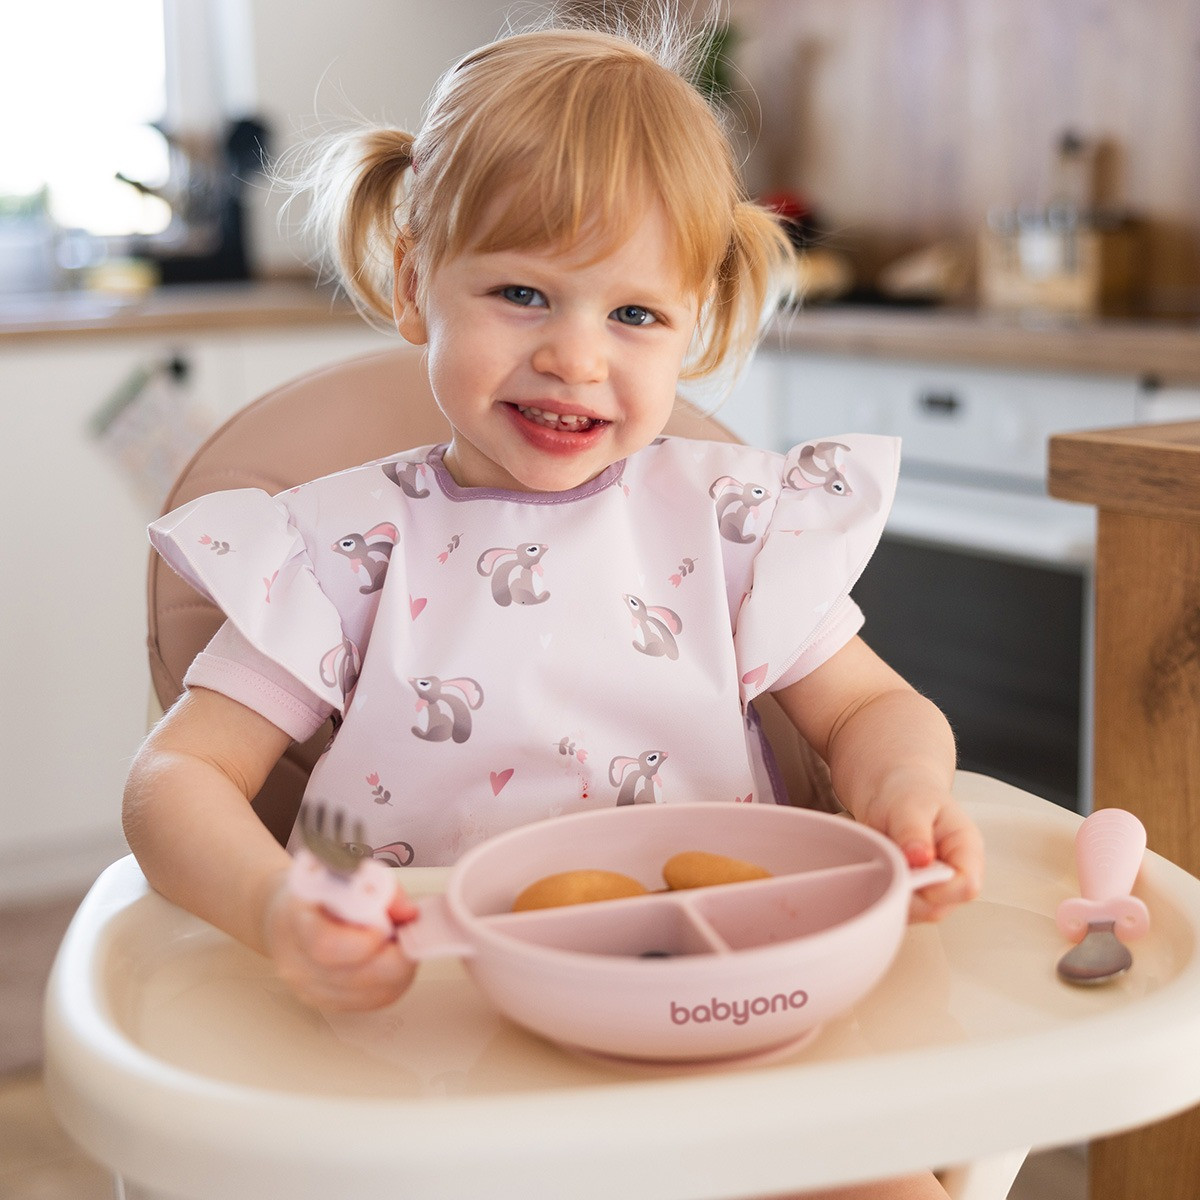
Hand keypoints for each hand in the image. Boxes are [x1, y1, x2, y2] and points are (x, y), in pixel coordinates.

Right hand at [264, 874, 418, 1009]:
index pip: (326, 944)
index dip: (364, 940)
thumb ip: (379, 889)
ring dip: (398, 970)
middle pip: (353, 976)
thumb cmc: (317, 895)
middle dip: (394, 958)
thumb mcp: (343, 875)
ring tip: (401, 944)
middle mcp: (298, 963)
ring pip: (369, 994)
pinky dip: (392, 982)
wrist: (288, 919)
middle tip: (410, 937)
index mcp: (295, 922)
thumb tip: (409, 913)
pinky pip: (370, 1001)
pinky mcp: (326, 1003)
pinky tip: (393, 961)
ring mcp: (310, 989)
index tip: (387, 927)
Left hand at [858, 771, 984, 921]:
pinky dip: (882, 894)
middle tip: (885, 860)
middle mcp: (955, 875)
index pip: (966, 886)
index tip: (908, 867)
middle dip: (906, 891)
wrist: (894, 792)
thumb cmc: (907, 793)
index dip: (936, 885)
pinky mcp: (914, 896)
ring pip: (915, 913)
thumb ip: (914, 830)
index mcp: (966, 849)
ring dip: (891, 892)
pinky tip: (877, 869)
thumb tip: (920, 858)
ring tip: (882, 858)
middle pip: (938, 907)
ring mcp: (935, 889)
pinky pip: (898, 909)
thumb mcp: (909, 803)